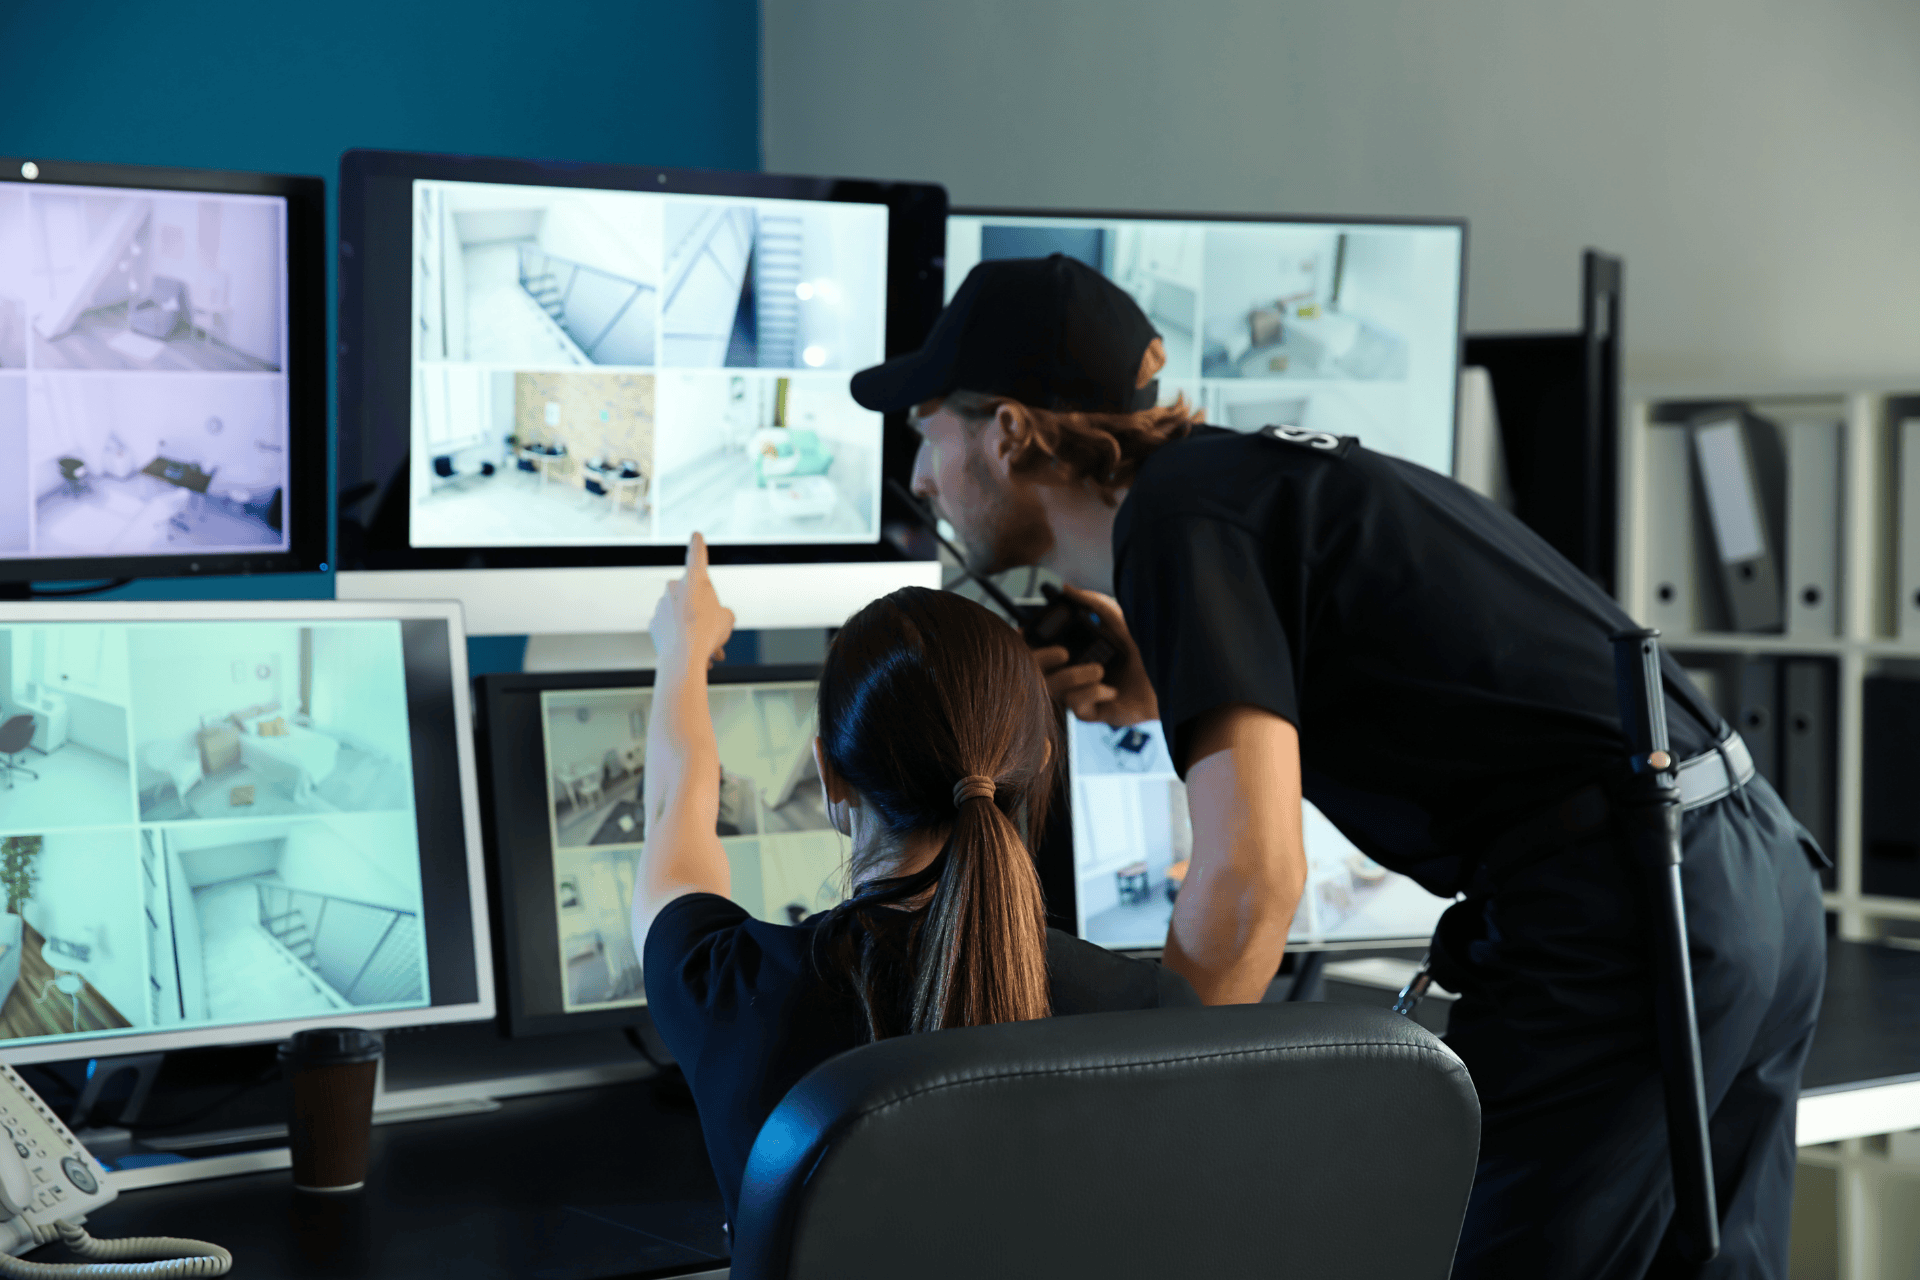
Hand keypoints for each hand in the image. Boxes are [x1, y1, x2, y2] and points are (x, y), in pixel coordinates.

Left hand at [650, 533, 734, 670]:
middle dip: (702, 612)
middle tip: (712, 630)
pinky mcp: (654, 623)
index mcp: (695, 579)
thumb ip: (721, 612)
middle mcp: (674, 587)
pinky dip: (681, 639)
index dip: (698, 544)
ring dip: (694, 629)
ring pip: (682, 615)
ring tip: (707, 649)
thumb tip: (715, 618)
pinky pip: (671, 628)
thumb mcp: (728, 619)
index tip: (695, 535)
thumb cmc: (707, 633)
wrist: (684, 657)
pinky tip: (693, 652)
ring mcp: (661, 605)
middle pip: (692, 596)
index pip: (697, 555)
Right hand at [1031, 585, 1158, 726]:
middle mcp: (1074, 672)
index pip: (1040, 648)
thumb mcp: (1119, 619)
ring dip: (1076, 676)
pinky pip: (1075, 705)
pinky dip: (1091, 693)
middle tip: (1063, 653)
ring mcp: (1081, 694)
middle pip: (1038, 670)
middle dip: (1044, 659)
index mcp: (1076, 650)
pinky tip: (1111, 689)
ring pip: (1055, 688)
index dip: (1029, 643)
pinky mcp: (1093, 713)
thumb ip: (1093, 603)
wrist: (1172, 677)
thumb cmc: (1148, 648)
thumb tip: (1066, 587)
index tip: (1024, 633)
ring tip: (1100, 669)